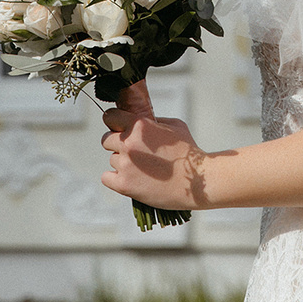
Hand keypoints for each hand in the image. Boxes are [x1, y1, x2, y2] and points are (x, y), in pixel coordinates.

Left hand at [100, 81, 206, 209]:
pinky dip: (116, 178)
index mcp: (140, 126)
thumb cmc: (189, 153)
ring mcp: (125, 165)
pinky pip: (106, 177)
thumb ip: (154, 121)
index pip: (111, 117)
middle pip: (106, 140)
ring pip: (112, 160)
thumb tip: (140, 120)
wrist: (197, 183)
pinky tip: (131, 178)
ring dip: (123, 162)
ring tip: (143, 168)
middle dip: (117, 143)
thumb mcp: (176, 126)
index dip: (115, 122)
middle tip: (134, 151)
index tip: (119, 127)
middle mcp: (129, 144)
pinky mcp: (123, 184)